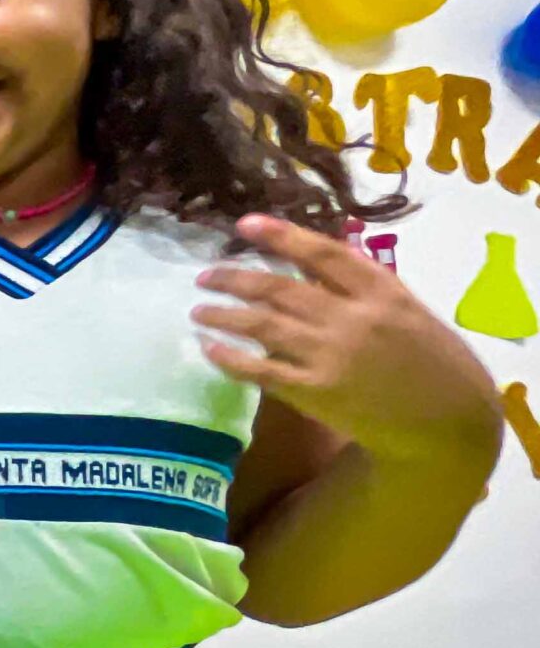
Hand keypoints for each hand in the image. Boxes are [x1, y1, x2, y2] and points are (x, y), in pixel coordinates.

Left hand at [196, 217, 502, 467]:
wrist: (448, 422)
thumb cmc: (433, 362)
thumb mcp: (408, 310)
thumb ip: (364, 286)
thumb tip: (313, 261)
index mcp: (382, 291)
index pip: (321, 252)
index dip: (279, 236)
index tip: (245, 225)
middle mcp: (353, 318)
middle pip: (279, 287)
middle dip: (235, 277)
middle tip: (204, 275)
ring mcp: (331, 355)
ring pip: (262, 325)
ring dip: (223, 315)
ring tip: (198, 310)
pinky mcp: (316, 392)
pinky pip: (261, 370)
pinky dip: (230, 358)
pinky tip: (209, 348)